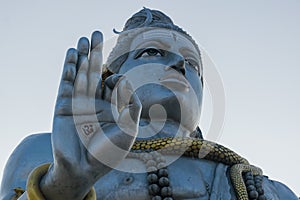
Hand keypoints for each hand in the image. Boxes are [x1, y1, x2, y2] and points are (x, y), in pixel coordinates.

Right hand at [40, 31, 141, 199]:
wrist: (86, 168)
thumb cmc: (110, 152)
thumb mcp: (129, 130)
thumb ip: (132, 107)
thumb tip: (129, 84)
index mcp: (110, 106)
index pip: (111, 83)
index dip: (114, 77)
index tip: (117, 80)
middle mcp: (94, 101)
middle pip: (94, 72)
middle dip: (95, 53)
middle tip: (96, 33)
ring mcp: (78, 103)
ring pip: (79, 74)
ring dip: (80, 57)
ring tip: (82, 40)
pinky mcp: (63, 107)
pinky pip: (66, 85)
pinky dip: (68, 71)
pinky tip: (72, 58)